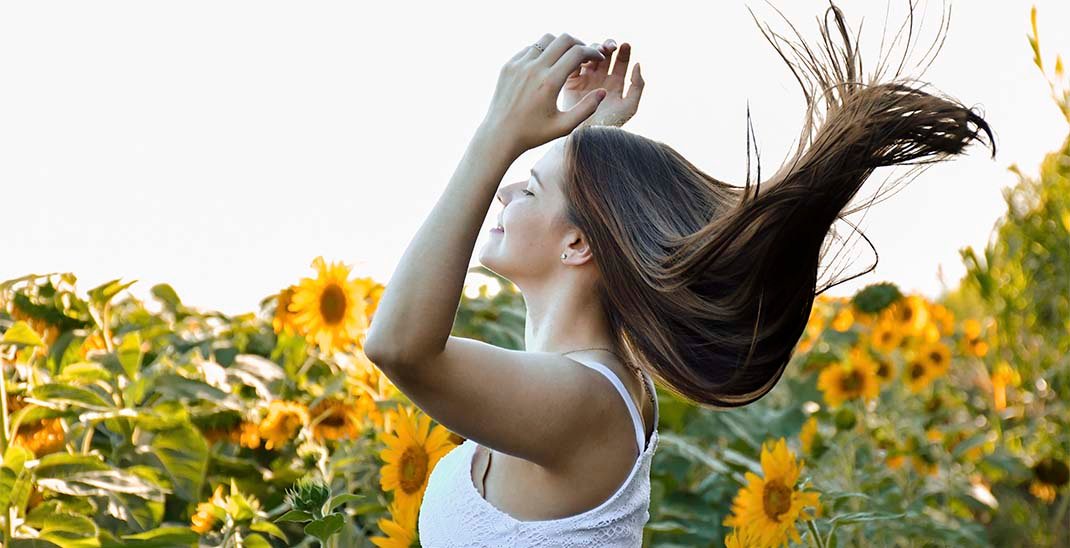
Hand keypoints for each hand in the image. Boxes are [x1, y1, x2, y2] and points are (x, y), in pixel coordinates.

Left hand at [481, 33, 609, 153]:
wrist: (499, 135)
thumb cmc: (533, 134)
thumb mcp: (564, 126)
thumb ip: (586, 109)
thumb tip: (603, 92)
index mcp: (549, 82)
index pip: (577, 53)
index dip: (592, 52)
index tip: (598, 58)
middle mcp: (534, 69)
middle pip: (563, 39)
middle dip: (579, 44)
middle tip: (584, 56)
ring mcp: (519, 65)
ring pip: (546, 40)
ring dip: (560, 46)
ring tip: (566, 59)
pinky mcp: (508, 66)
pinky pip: (530, 49)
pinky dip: (543, 52)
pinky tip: (547, 66)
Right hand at [562, 39, 643, 127]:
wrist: (584, 136)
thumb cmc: (609, 124)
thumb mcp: (629, 107)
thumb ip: (637, 86)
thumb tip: (637, 64)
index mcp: (615, 84)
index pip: (620, 62)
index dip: (623, 52)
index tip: (625, 45)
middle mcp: (600, 79)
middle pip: (604, 55)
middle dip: (608, 46)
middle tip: (610, 47)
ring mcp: (585, 79)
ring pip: (589, 56)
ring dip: (594, 49)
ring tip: (598, 52)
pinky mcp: (570, 82)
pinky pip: (574, 64)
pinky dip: (578, 57)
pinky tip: (584, 56)